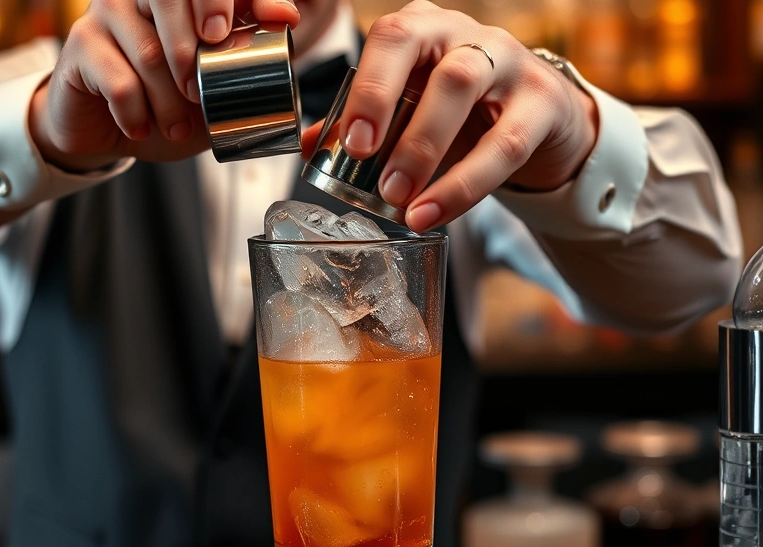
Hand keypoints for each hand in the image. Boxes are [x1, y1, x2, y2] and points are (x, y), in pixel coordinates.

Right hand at [29, 0, 300, 171]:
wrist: (106, 128)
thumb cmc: (164, 98)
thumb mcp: (214, 81)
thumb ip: (246, 49)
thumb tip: (287, 16)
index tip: (280, 20)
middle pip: (173, 0)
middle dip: (196, 49)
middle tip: (201, 90)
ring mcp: (108, 13)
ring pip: (150, 52)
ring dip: (169, 102)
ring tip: (178, 127)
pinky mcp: (81, 45)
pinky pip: (119, 81)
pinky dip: (137, 113)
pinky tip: (140, 126)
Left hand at [301, 1, 597, 231]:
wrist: (537, 114)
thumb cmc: (458, 107)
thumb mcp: (408, 107)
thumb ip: (361, 124)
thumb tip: (306, 146)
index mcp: (423, 29)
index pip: (392, 39)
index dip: (370, 89)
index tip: (352, 143)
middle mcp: (466, 36)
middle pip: (434, 65)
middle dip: (403, 123)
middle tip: (378, 179)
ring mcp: (510, 63)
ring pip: (467, 92)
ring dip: (429, 152)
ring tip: (404, 204)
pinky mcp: (544, 102)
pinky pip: (507, 144)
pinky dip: (466, 185)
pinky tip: (435, 213)